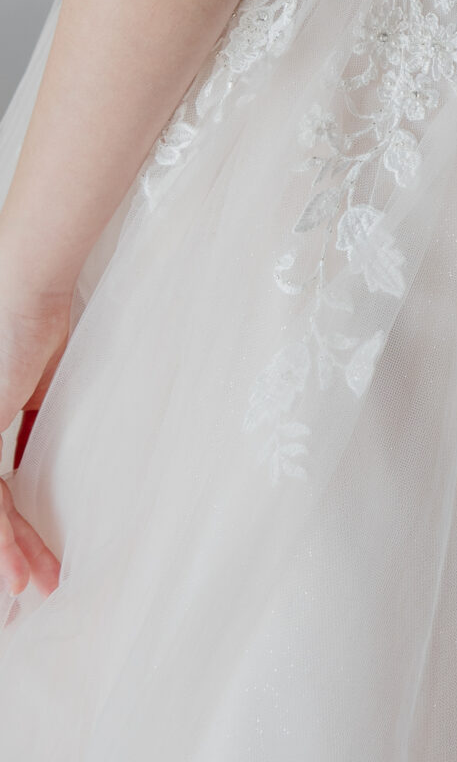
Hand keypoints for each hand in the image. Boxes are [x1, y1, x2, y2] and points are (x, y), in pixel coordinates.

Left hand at [0, 269, 68, 599]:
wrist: (24, 283)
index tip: (35, 558)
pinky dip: (2, 535)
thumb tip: (41, 462)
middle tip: (36, 582)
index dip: (12, 528)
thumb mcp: (39, 387)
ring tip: (31, 586)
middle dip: (13, 549)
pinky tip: (15, 565)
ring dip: (9, 553)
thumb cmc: (36, 315)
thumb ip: (32, 425)